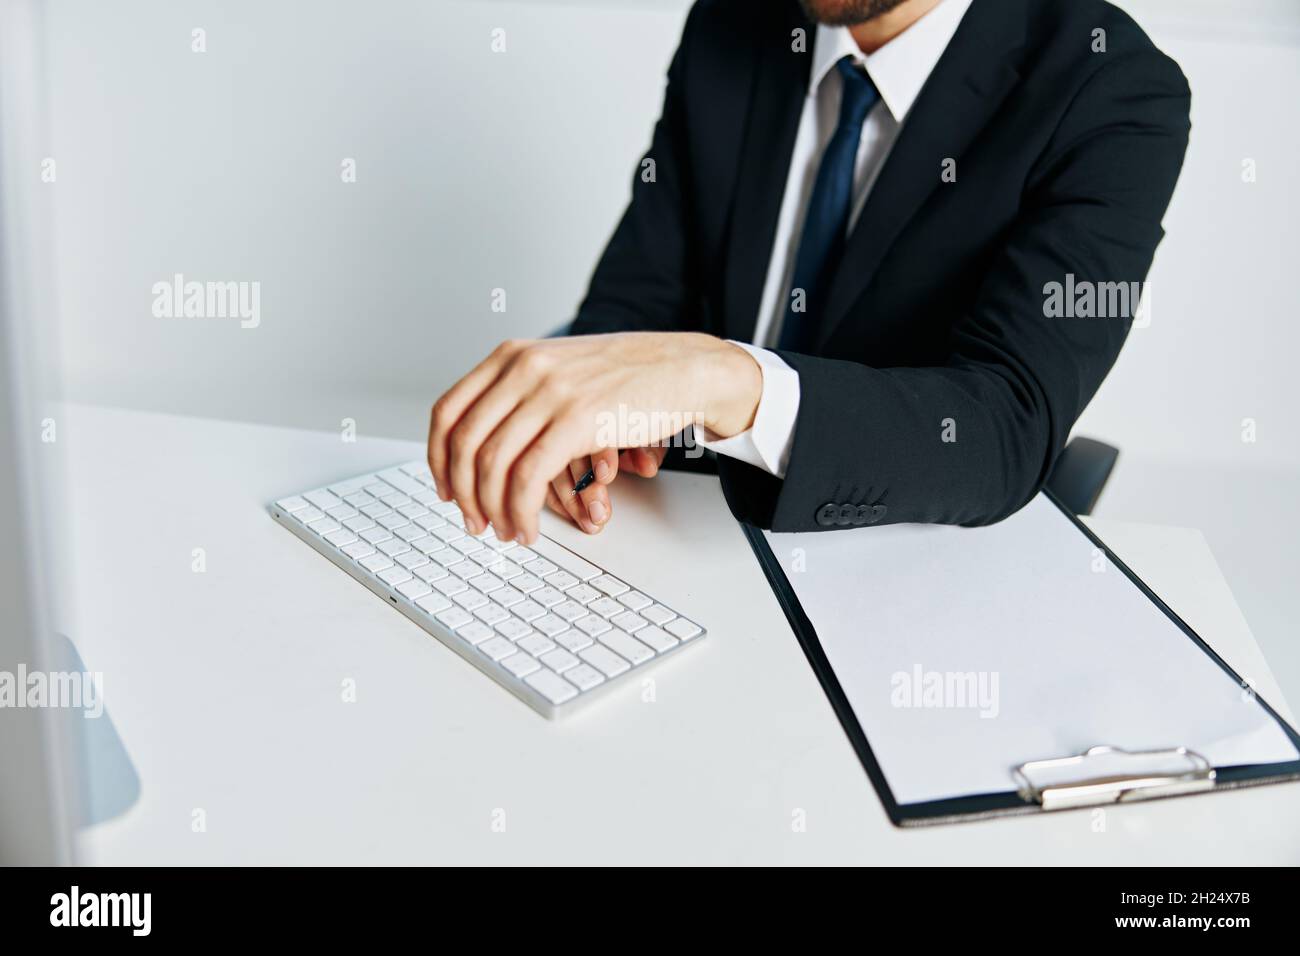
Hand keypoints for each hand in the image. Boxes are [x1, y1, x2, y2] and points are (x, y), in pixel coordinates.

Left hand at [427, 332, 759, 543]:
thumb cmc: (630, 376)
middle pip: (464, 443)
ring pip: (493, 465)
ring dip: (494, 510)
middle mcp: (523, 368)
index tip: (446, 490)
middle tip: (475, 523)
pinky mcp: (576, 419)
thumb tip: (486, 447)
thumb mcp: (562, 370)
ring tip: (507, 532)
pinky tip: (529, 527)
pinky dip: (521, 511)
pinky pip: (529, 477)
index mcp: (512, 356)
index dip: (438, 460)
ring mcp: (548, 392)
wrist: (685, 368)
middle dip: (464, 495)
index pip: (448, 411)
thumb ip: (523, 395)